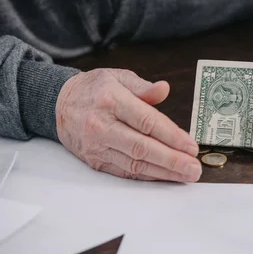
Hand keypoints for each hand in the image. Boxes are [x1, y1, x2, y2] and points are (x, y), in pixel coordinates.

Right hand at [56, 69, 201, 181]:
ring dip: (163, 172)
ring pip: (134, 164)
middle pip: (142, 148)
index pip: (147, 122)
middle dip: (172, 160)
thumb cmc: (94, 89)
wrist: (58, 104)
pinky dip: (147, 175)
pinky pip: (124, 171)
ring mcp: (97, 146)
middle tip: (194, 168)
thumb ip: (143, 86)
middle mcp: (101, 125)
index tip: (191, 146)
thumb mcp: (118, 77)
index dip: (172, 136)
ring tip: (185, 175)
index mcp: (110, 100)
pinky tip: (165, 176)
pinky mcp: (95, 160)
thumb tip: (164, 89)